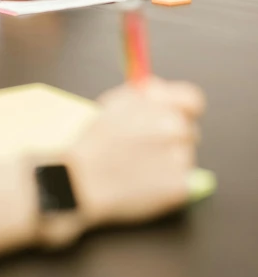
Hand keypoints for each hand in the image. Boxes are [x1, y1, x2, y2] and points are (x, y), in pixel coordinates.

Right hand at [68, 77, 204, 228]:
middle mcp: (176, 128)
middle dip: (171, 139)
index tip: (174, 118)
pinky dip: (167, 185)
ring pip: (184, 158)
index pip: (193, 100)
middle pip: (189, 131)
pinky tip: (143, 184)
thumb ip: (145, 94)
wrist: (83, 180)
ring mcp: (181, 158)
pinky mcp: (181, 186)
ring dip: (168, 162)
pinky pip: (182, 183)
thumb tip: (165, 90)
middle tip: (144, 150)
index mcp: (162, 105)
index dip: (182, 109)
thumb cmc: (95, 142)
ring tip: (137, 168)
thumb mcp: (115, 103)